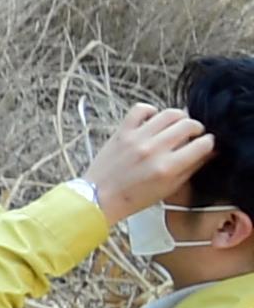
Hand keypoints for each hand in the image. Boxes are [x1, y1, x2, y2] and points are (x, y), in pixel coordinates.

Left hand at [83, 103, 215, 221]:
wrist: (98, 198)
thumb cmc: (134, 198)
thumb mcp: (169, 188)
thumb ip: (191, 168)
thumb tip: (209, 151)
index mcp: (168, 167)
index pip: (202, 144)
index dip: (209, 142)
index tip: (207, 143)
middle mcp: (154, 149)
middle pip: (188, 124)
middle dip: (197, 128)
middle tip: (194, 134)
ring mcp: (137, 138)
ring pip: (169, 113)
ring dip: (179, 117)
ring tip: (177, 126)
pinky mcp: (122, 132)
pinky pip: (141, 109)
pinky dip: (151, 111)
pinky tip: (153, 120)